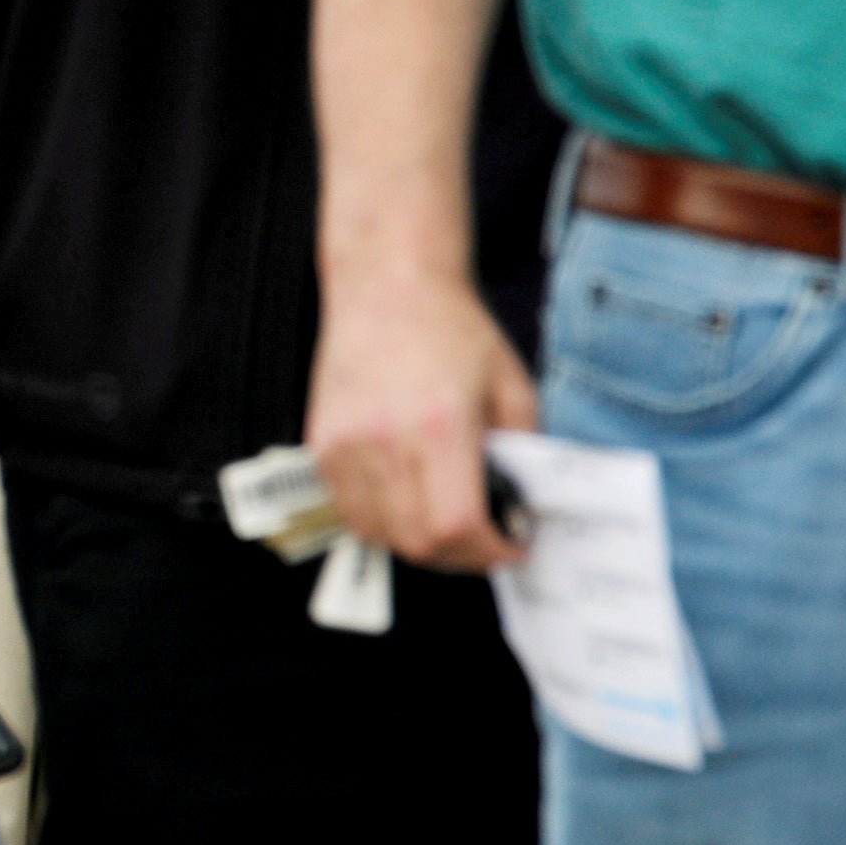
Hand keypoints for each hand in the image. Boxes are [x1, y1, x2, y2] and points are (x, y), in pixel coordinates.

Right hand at [308, 260, 530, 569]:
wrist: (387, 287)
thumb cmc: (452, 330)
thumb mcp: (512, 384)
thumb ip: (522, 452)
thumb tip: (522, 508)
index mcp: (440, 426)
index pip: (457, 525)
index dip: (489, 552)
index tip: (511, 547)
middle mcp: (386, 440)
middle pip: (418, 542)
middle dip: (460, 557)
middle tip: (485, 543)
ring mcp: (346, 445)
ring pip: (381, 534)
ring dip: (419, 544)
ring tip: (447, 526)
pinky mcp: (322, 444)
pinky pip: (351, 511)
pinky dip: (383, 523)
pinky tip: (408, 504)